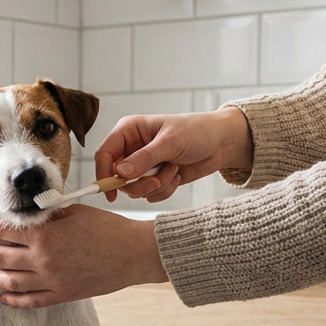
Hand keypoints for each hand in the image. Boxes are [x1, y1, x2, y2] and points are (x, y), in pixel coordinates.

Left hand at [0, 205, 166, 307]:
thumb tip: (27, 211)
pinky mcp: (62, 295)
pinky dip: (13, 299)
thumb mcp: (74, 211)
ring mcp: (51, 280)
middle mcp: (43, 259)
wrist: (133, 254)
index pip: (5, 229)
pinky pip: (30, 301)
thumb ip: (47, 213)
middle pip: (0, 256)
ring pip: (9, 281)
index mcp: (45, 235)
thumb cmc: (107, 228)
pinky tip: (2, 296)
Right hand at [94, 106, 253, 201]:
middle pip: (117, 177)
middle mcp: (132, 149)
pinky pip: (150, 194)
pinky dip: (165, 190)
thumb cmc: (196, 131)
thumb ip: (144, 158)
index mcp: (129, 131)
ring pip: (134, 188)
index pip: (105, 154)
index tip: (110, 193)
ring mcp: (143, 165)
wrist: (221, 143)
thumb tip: (119, 172)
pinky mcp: (155, 177)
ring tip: (173, 171)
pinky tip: (177, 175)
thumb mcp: (170, 142)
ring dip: (155, 185)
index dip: (103, 174)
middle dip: (138, 184)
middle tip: (156, 182)